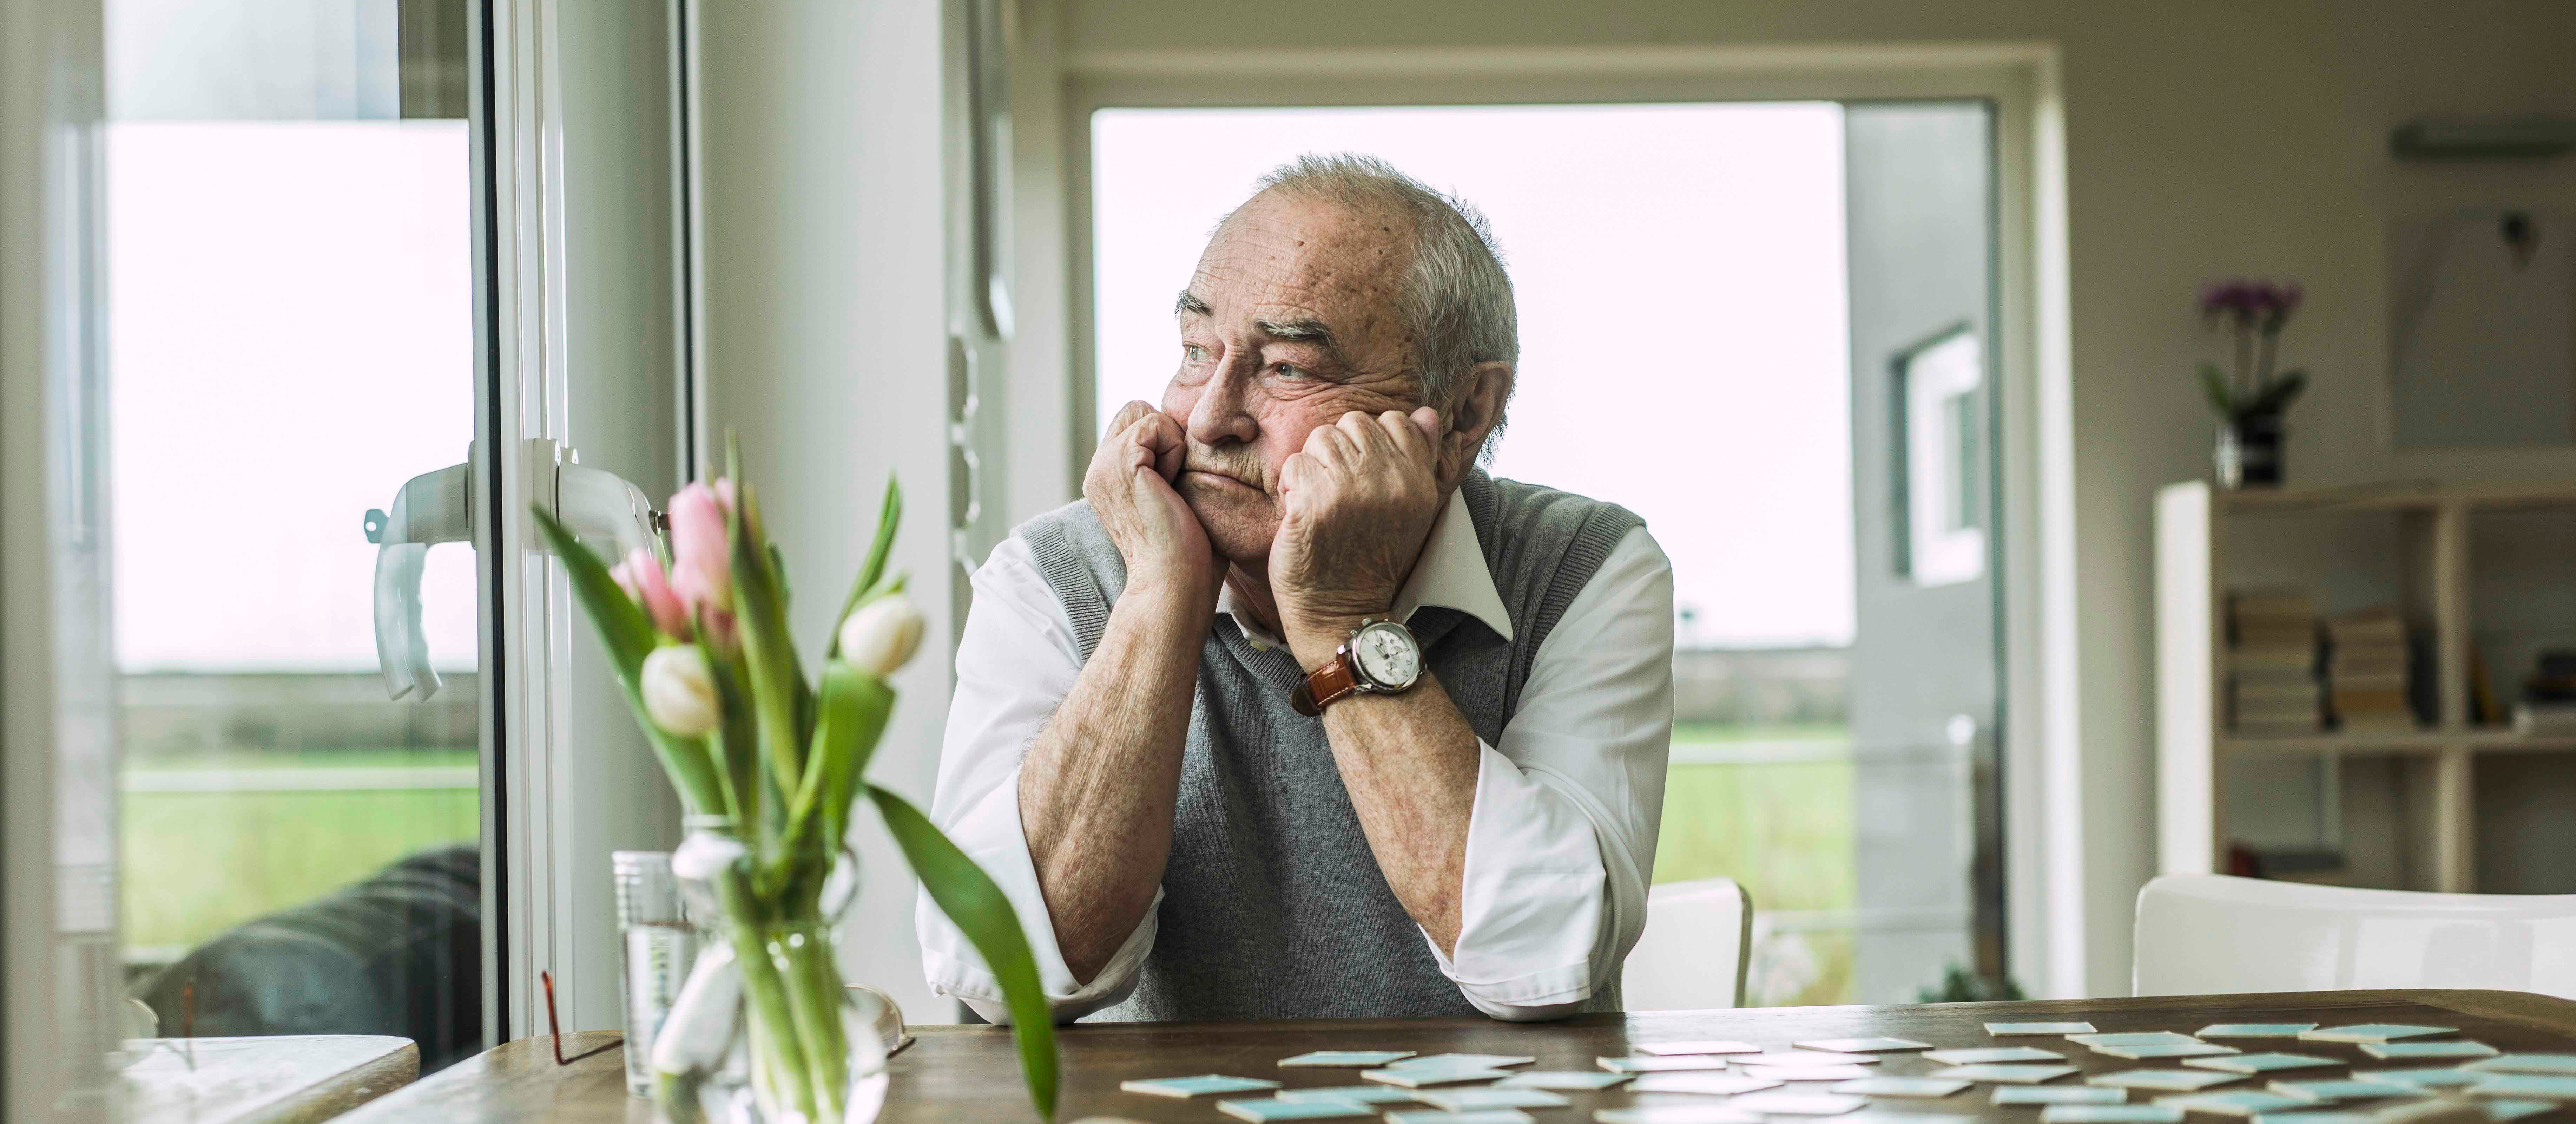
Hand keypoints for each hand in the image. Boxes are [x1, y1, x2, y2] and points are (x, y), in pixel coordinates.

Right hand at [1084, 401, 1215, 597]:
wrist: (1174, 581)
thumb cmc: (1187, 553)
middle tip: (1172, 483)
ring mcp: (1103, 465)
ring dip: (1170, 444)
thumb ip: (1163, 466)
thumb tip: (1186, 437)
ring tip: (1171, 486)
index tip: (1171, 485)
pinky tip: (1171, 487)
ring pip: (1145, 414)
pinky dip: (1175, 449)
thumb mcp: (1168, 498)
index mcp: (1106, 479)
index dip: (1162, 442)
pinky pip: (1156, 424)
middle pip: (1136, 411)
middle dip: (1164, 436)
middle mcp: (1097, 470)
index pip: (1133, 425)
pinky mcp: (1121, 462)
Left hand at [1272, 408, 1443, 664]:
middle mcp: (1389, 481)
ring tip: (1318, 502)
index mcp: (1418, 481)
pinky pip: (1294, 464)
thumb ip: (1417, 458)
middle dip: (1338, 452)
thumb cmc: (1371, 558)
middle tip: (1337, 491)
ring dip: (1312, 468)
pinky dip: (1290, 487)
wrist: (1343, 612)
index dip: (1369, 442)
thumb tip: (1425, 413)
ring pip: (1320, 438)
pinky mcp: (1314, 503)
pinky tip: (1300, 514)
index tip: (1363, 476)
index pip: (1395, 420)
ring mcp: (1351, 490)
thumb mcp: (1410, 510)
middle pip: (1353, 423)